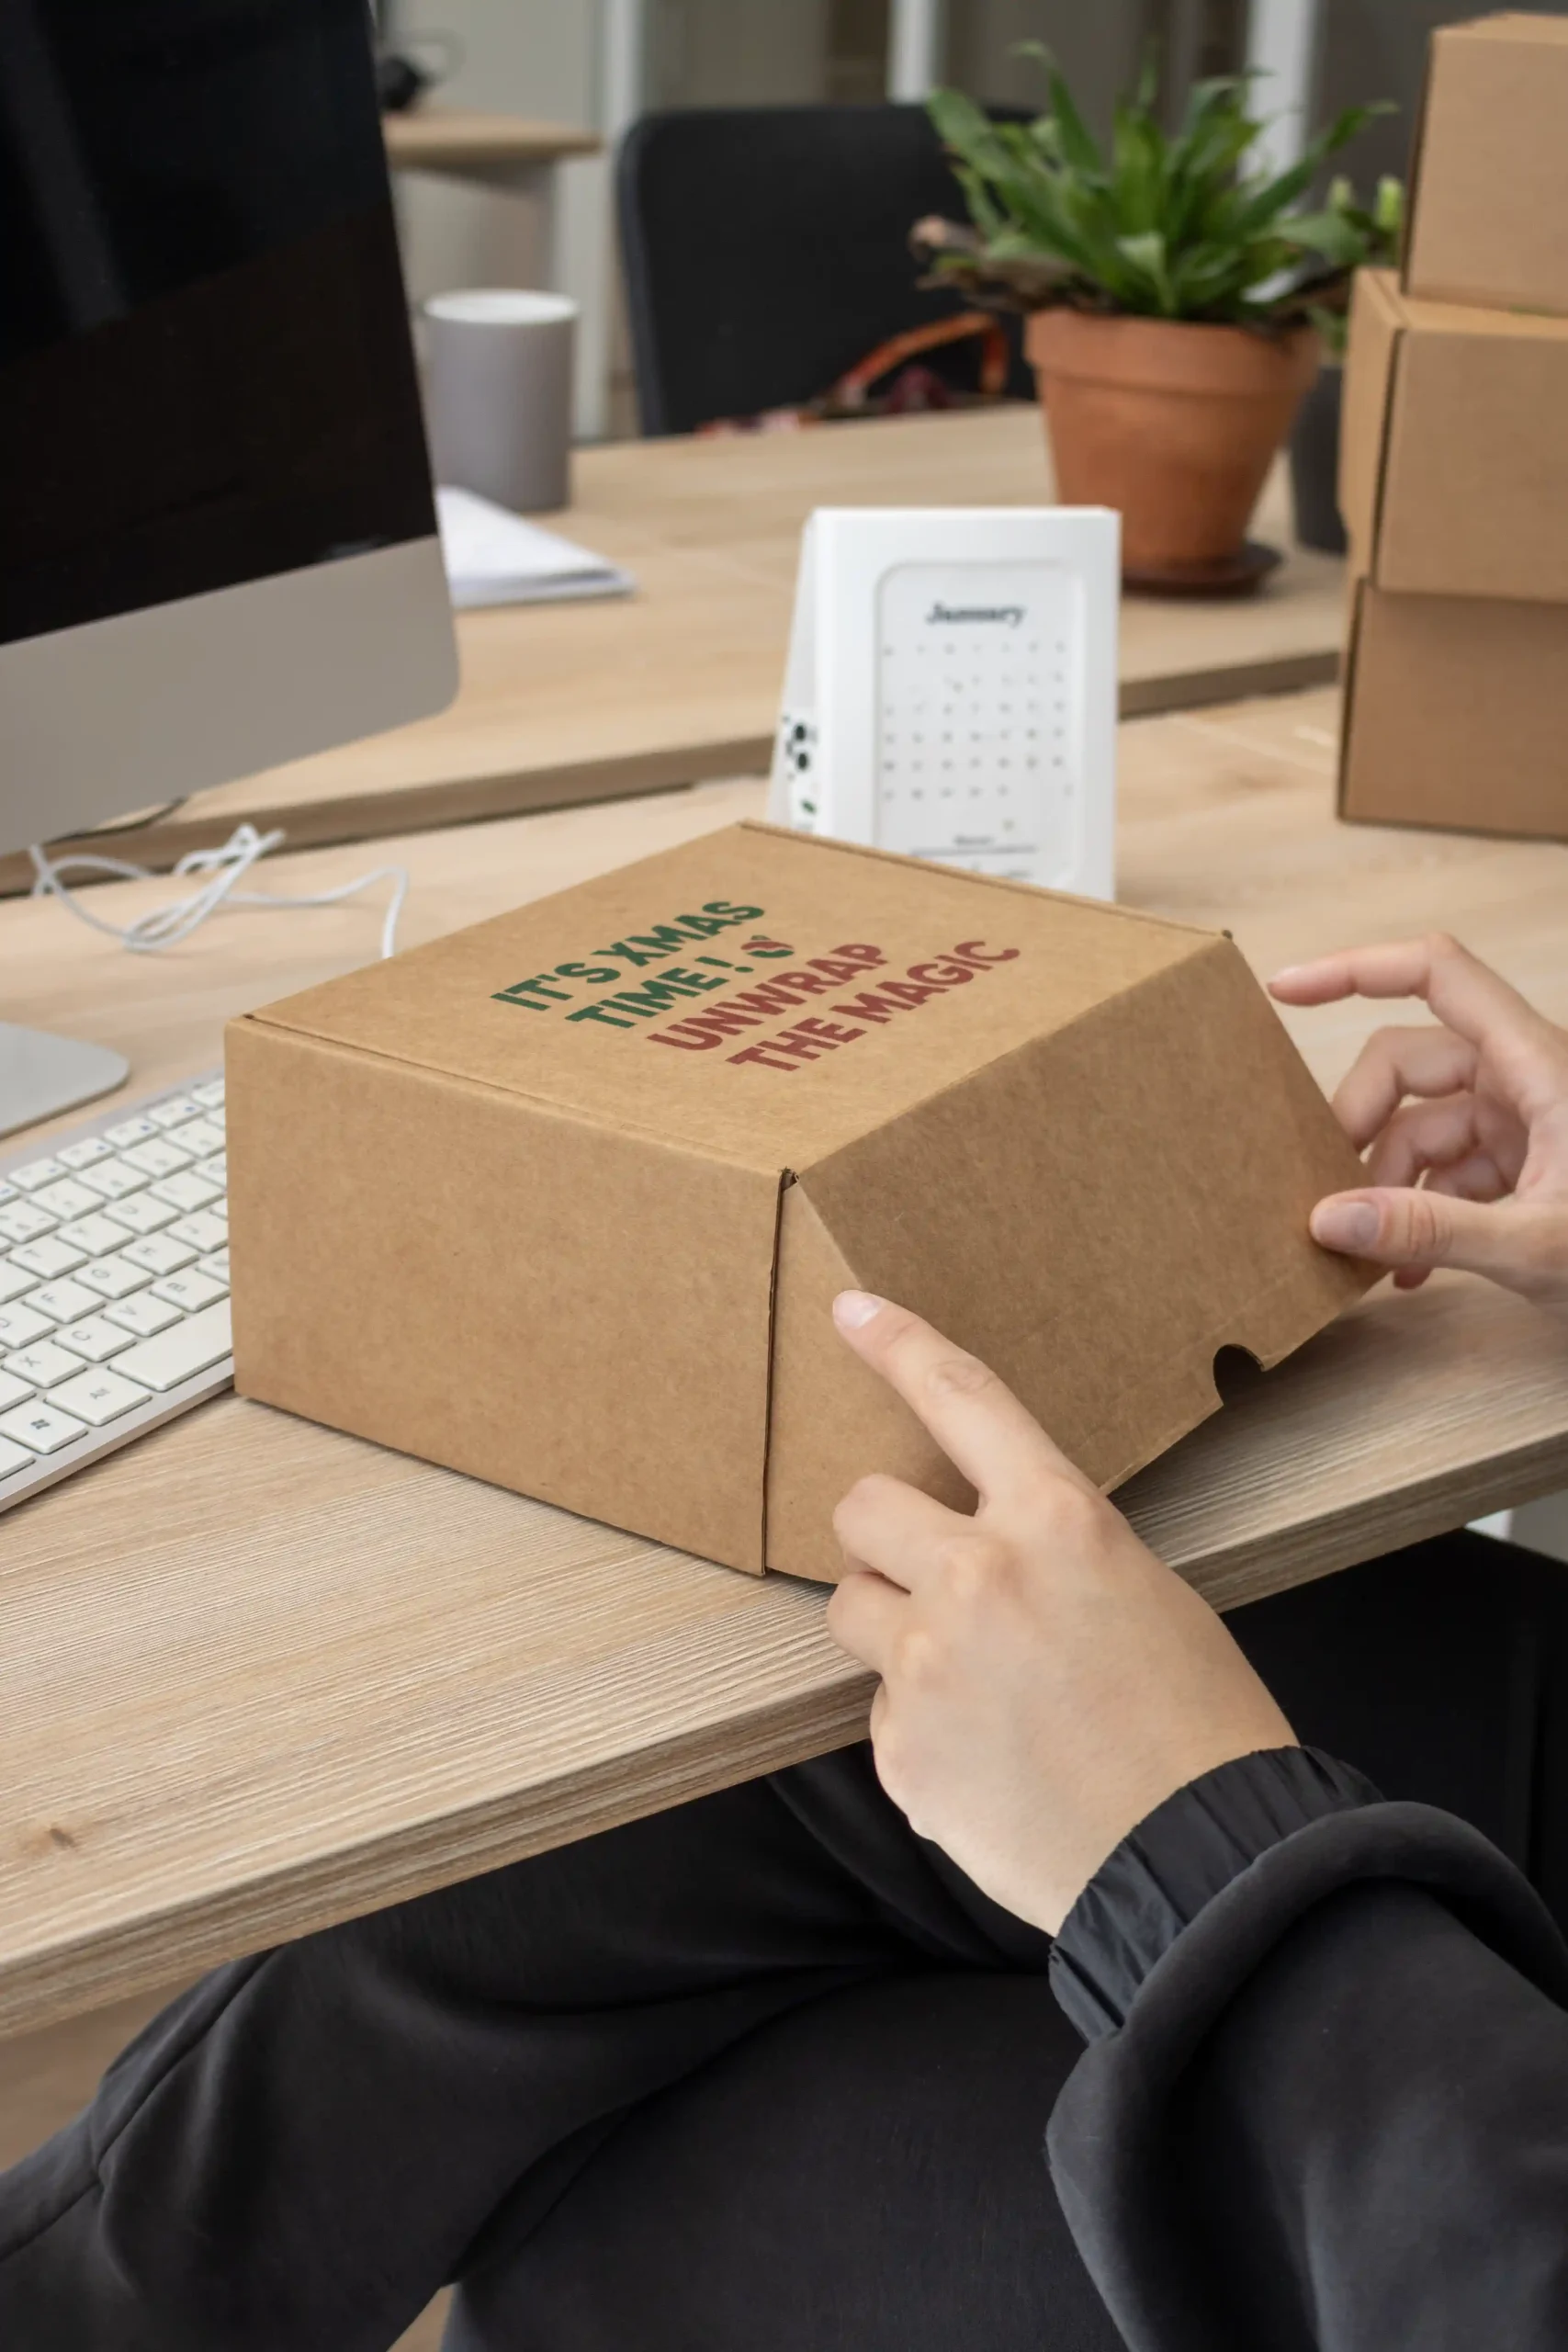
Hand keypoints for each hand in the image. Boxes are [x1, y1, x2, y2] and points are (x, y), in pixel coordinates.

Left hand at [824, 1294, 1293, 1934]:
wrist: (1202, 1860)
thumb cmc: (1196, 1724)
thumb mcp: (1142, 1594)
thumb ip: (1048, 1552)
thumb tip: (976, 1553)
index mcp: (1058, 1521)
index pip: (962, 1398)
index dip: (897, 1344)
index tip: (849, 1308)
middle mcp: (979, 1574)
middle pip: (860, 1507)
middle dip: (881, 1538)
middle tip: (927, 1581)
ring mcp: (928, 1663)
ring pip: (850, 1606)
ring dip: (888, 1630)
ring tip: (970, 1687)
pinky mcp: (901, 1747)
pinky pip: (877, 1713)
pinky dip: (920, 1732)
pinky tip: (989, 1766)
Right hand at [1270, 935, 1567, 1312]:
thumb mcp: (1537, 1247)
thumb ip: (1429, 1230)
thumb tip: (1327, 1218)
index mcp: (1540, 1063)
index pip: (1436, 974)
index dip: (1355, 969)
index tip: (1285, 991)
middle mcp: (1530, 1078)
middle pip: (1410, 1061)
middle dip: (1360, 1123)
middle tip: (1327, 1189)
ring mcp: (1530, 1122)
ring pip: (1424, 1124)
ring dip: (1386, 1182)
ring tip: (1368, 1252)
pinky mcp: (1531, 1166)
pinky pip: (1452, 1169)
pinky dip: (1420, 1210)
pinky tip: (1408, 1271)